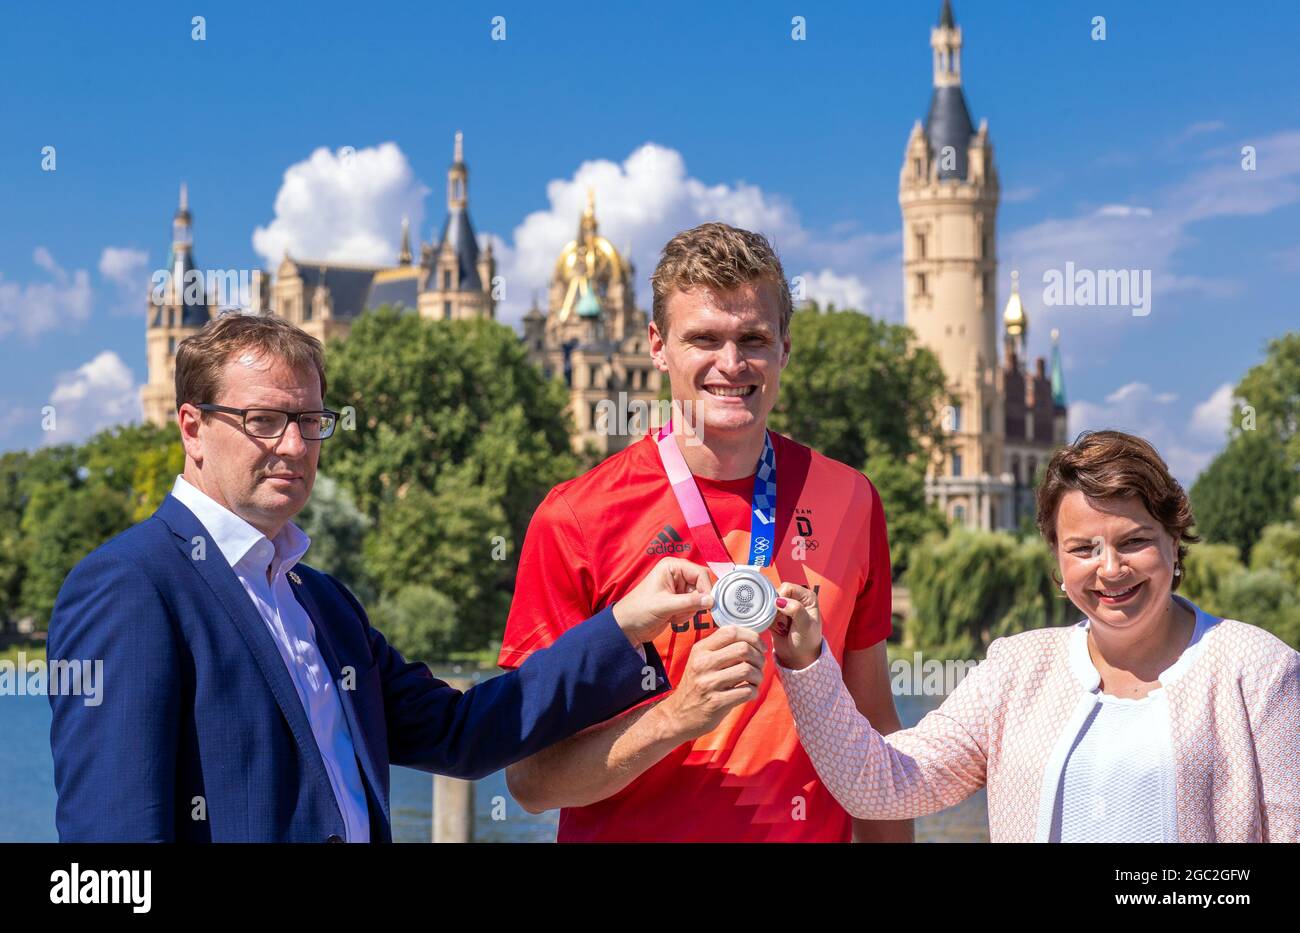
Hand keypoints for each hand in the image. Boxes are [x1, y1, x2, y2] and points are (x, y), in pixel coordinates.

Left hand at [612, 557, 713, 648]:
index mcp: (672, 566)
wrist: (628, 627)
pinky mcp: (680, 601)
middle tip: (682, 610)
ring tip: (672, 614)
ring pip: (700, 598)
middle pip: (702, 586)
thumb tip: (711, 600)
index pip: (700, 573)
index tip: (708, 604)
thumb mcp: (665, 605)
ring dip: (689, 611)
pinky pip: (694, 607)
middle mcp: (677, 574)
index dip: (706, 588)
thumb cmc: (639, 610)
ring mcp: (679, 588)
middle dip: (695, 602)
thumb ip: (689, 602)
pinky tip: (671, 617)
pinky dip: (685, 615)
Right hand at [658, 626, 765, 741]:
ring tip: (755, 680)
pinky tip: (750, 692)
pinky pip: (746, 691)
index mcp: (701, 650)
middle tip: (760, 665)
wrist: (679, 714)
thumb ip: (721, 649)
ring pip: (747, 670)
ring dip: (759, 675)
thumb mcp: (701, 661)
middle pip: (743, 649)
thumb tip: (753, 640)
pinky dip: (754, 691)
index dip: (752, 636)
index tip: (760, 647)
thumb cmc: (697, 685)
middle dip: (759, 657)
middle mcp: (703, 663)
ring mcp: (708, 683)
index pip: (731, 632)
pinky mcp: (716, 702)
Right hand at [770, 582, 823, 669]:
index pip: (788, 587)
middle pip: (776, 594)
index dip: (783, 598)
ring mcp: (785, 608)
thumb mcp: (805, 625)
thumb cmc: (808, 641)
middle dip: (777, 609)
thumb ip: (796, 610)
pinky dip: (768, 621)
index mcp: (807, 597)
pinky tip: (778, 630)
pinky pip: (765, 613)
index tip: (784, 612)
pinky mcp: (775, 616)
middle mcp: (796, 599)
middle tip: (784, 623)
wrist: (799, 657)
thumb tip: (780, 601)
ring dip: (772, 616)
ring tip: (782, 627)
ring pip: (769, 604)